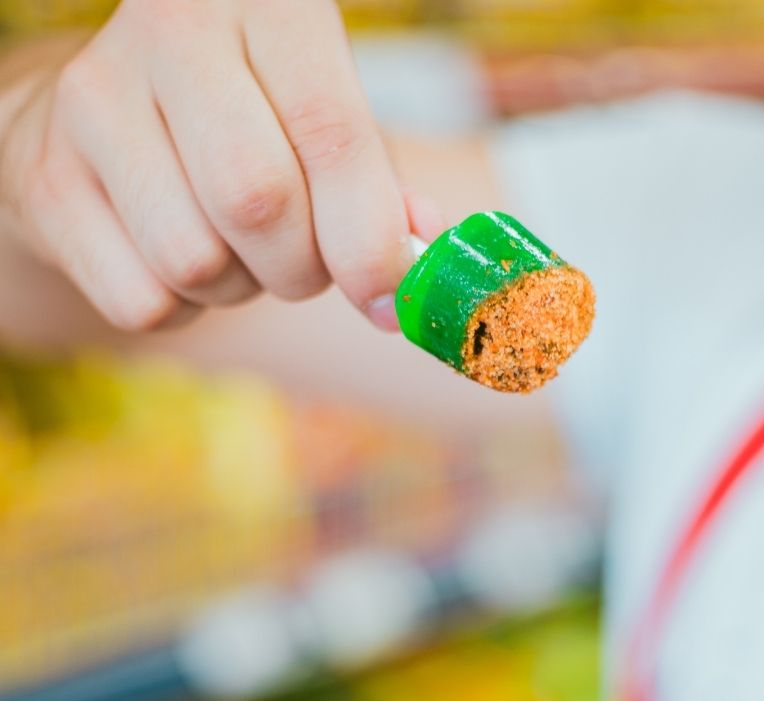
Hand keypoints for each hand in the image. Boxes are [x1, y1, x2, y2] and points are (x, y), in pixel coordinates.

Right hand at [0, 0, 432, 332]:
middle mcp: (169, 32)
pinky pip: (144, 302)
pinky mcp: (48, 180)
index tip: (386, 296)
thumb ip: (379, 190)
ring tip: (231, 248)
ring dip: (236, 288)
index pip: (330, 132)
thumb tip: (417, 265)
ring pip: (197, 260)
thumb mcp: (322, 129)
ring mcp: (94, 101)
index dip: (368, 237)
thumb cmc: (246, 128)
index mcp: (264, 4)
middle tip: (302, 264)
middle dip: (301, 268)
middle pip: (257, 201)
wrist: (103, 125)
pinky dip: (179, 309)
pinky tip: (175, 260)